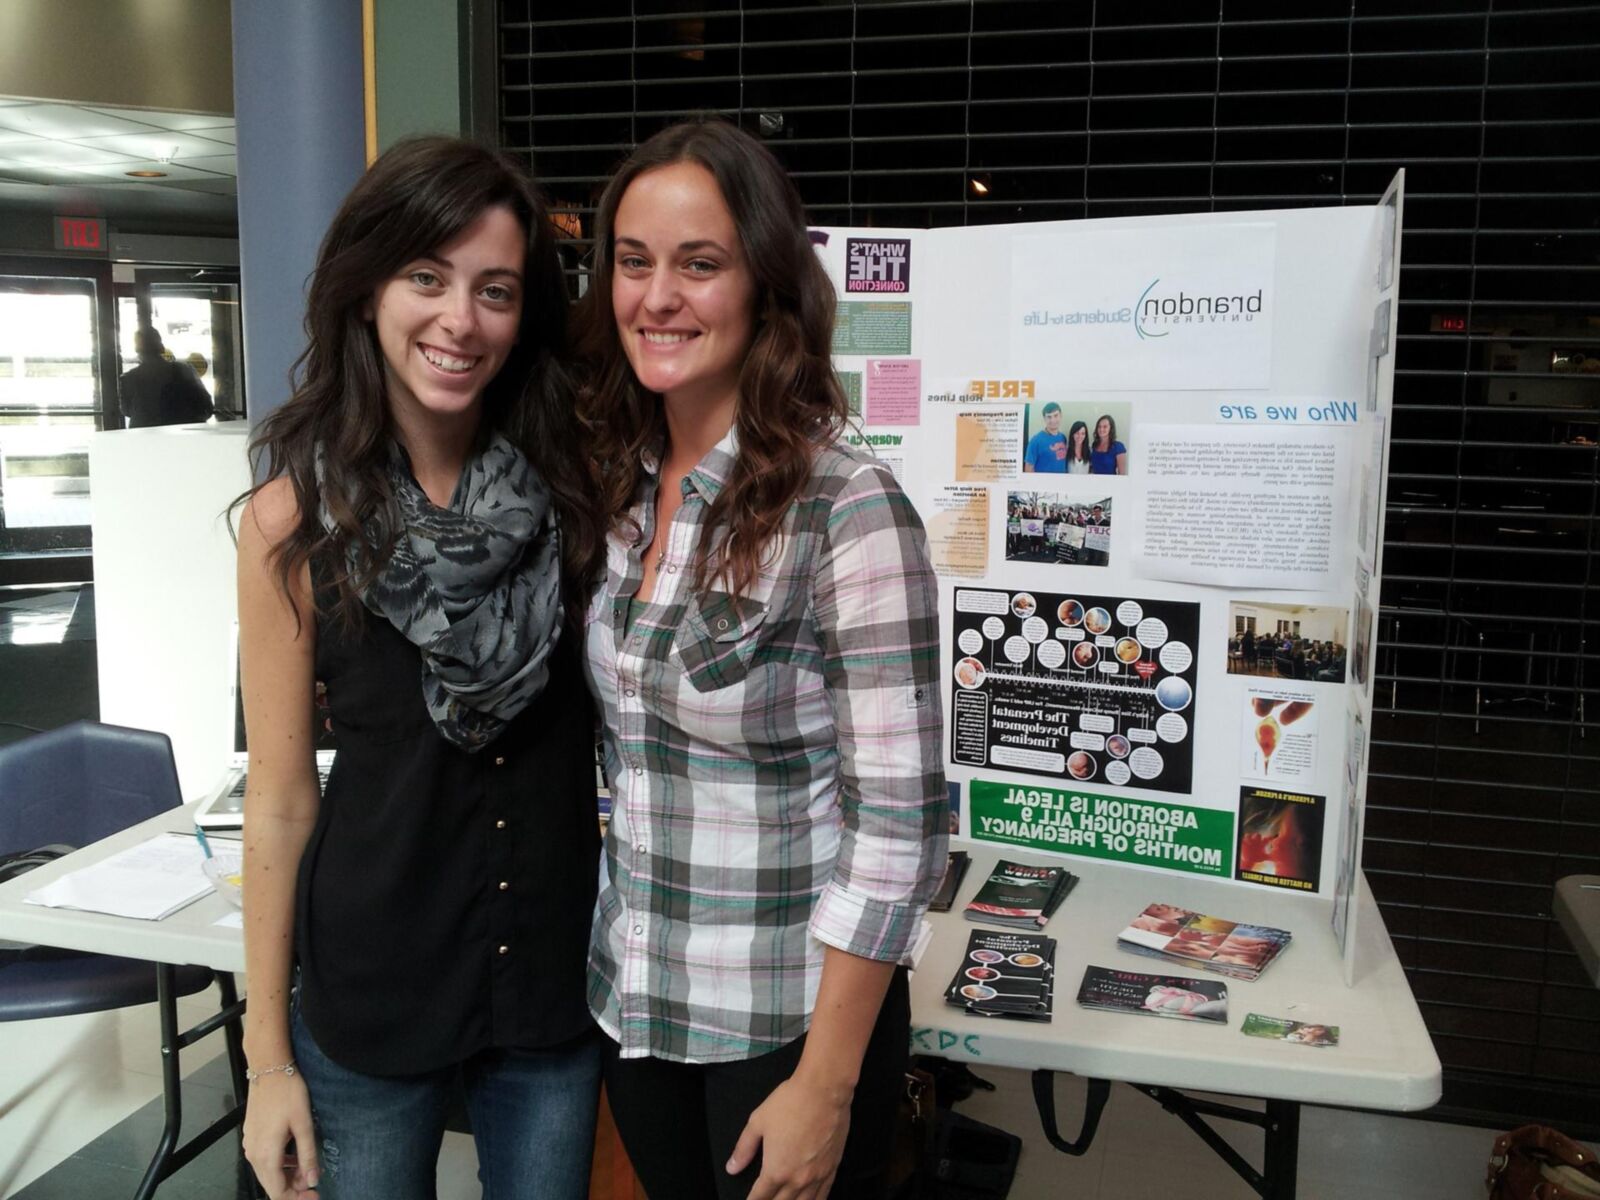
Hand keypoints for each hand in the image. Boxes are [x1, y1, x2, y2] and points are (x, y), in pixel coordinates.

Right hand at [242, 1072, 319, 1197]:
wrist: (269, 1069)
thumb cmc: (288, 1093)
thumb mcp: (304, 1125)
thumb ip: (308, 1155)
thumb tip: (313, 1180)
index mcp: (266, 1155)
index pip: (278, 1192)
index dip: (296, 1198)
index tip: (314, 1195)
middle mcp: (253, 1154)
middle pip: (271, 1185)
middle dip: (293, 1189)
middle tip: (314, 1184)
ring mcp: (249, 1145)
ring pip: (267, 1172)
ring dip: (287, 1176)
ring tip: (308, 1169)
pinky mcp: (251, 1136)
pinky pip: (264, 1159)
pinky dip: (279, 1164)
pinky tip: (294, 1156)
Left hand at [727, 1073, 852, 1199]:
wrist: (824, 1090)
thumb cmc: (790, 1103)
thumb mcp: (758, 1122)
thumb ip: (744, 1148)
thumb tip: (732, 1168)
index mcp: (776, 1170)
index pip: (760, 1196)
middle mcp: (798, 1179)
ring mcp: (818, 1176)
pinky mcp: (833, 1168)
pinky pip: (823, 1195)